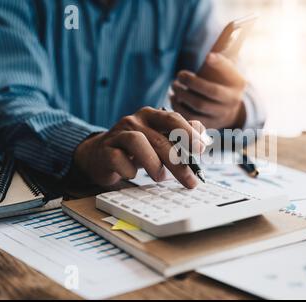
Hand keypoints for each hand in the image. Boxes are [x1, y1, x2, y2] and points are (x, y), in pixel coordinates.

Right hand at [73, 107, 205, 187]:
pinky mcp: (104, 150)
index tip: (201, 149)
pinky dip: (129, 170)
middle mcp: (134, 121)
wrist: (100, 154)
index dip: (188, 133)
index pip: (173, 119)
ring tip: (160, 177)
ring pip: (138, 143)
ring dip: (154, 164)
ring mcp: (117, 134)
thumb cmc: (137, 149)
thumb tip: (205, 141)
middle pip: (160, 139)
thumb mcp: (160, 140)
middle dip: (178, 163)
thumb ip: (182, 138)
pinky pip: (118, 159)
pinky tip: (133, 175)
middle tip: (191, 181)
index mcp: (151, 115)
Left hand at [171, 53, 246, 128]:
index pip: (229, 73)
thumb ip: (220, 63)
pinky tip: (174, 99)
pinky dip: (179, 109)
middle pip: (210, 91)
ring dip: (181, 96)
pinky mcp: (210, 125)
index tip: (206, 57)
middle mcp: (232, 102)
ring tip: (174, 88)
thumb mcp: (228, 71)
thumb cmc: (223, 83)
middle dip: (191, 82)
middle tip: (179, 76)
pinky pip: (191, 119)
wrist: (229, 109)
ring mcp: (221, 115)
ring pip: (198, 107)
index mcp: (237, 85)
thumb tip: (209, 57)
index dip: (218, 64)